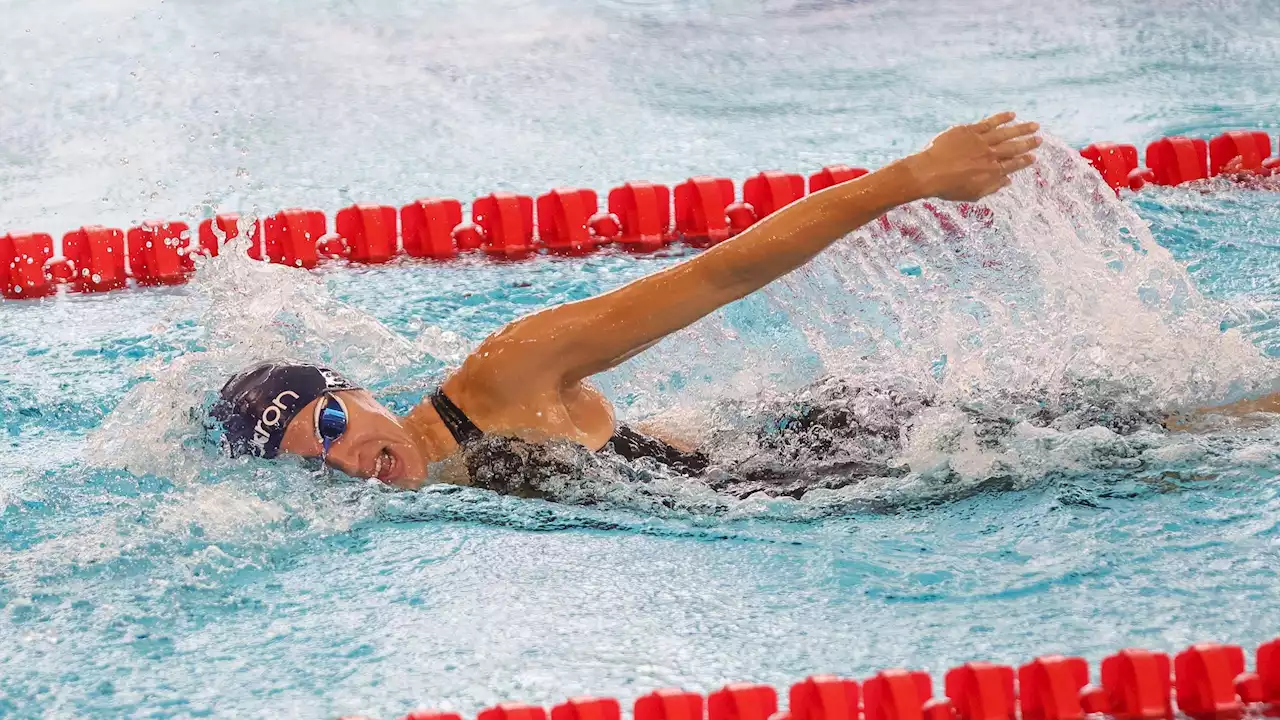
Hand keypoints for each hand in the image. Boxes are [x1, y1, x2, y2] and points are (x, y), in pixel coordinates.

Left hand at [910, 112, 1040, 201]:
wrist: (928, 172)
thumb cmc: (948, 187)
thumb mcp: (972, 194)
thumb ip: (992, 187)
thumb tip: (1008, 181)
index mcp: (991, 172)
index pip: (1013, 165)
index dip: (1024, 161)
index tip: (1034, 157)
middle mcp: (990, 155)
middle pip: (1014, 147)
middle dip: (1028, 143)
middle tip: (1039, 139)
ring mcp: (980, 141)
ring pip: (1006, 133)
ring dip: (1021, 128)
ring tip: (1034, 125)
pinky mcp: (970, 131)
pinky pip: (990, 122)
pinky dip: (1002, 118)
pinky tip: (1012, 115)